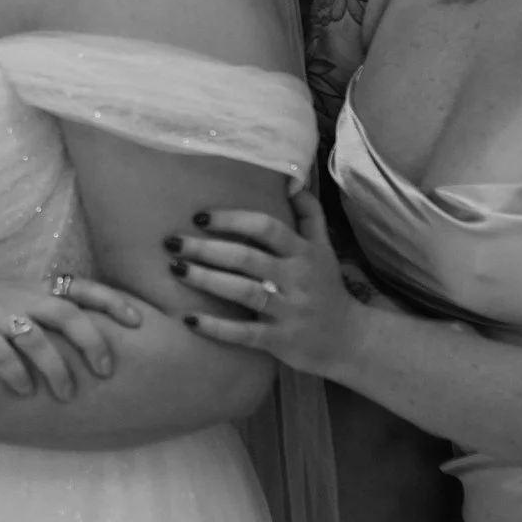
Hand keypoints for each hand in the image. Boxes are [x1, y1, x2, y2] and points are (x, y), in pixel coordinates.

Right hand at [0, 276, 148, 399]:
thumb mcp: (3, 301)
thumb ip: (36, 312)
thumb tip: (79, 339)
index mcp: (28, 288)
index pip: (80, 287)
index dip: (111, 301)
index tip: (139, 321)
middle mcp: (14, 296)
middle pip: (66, 312)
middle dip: (92, 341)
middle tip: (105, 371)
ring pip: (35, 336)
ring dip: (55, 367)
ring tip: (65, 395)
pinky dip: (14, 373)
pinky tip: (23, 393)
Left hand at [166, 186, 371, 380]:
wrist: (350, 339)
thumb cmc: (326, 287)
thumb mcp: (324, 248)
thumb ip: (309, 214)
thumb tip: (291, 181)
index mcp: (304, 252)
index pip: (267, 228)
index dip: (233, 220)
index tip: (199, 216)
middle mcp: (297, 278)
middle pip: (247, 258)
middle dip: (206, 248)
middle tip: (171, 242)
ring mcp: (289, 310)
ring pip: (244, 291)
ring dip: (207, 280)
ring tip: (176, 269)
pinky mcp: (281, 340)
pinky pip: (245, 333)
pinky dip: (216, 327)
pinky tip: (189, 319)